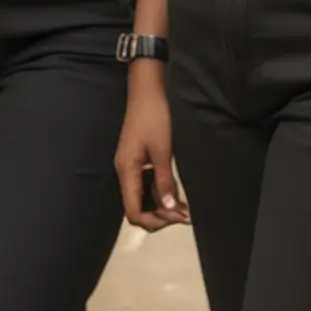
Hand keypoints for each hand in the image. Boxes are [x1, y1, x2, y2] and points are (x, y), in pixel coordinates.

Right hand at [114, 64, 188, 230]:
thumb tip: (170, 208)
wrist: (149, 89)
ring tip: (185, 208)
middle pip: (137, 208)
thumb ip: (164, 181)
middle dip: (159, 216)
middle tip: (185, 215)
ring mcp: (132, 166)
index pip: (133, 212)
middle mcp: (126, 172)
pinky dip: (161, 192)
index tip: (178, 218)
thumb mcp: (163, 150)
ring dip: (162, 205)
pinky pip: (147, 184)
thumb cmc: (155, 116)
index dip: (154, 221)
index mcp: (126, 172)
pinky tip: (177, 193)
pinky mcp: (140, 159)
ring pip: (143, 197)